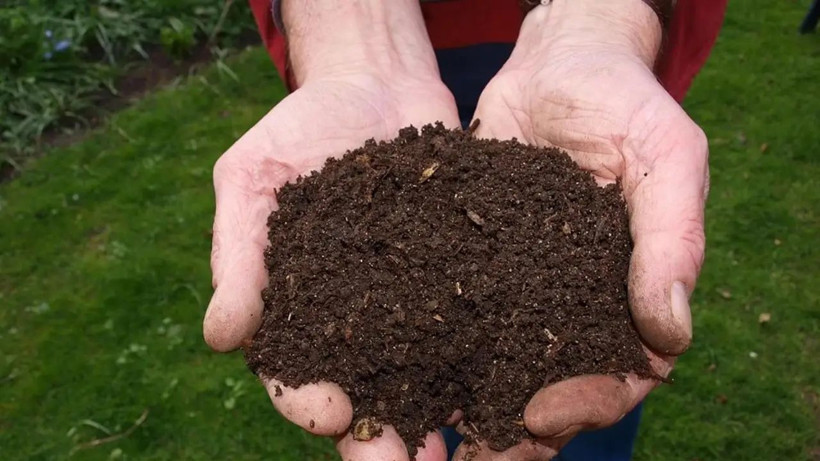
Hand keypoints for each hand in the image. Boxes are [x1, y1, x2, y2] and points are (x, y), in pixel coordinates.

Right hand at [203, 1, 457, 459]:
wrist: (374, 82)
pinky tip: (517, 383)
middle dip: (381, 435)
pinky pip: (479, 323)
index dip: (307, 400)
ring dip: (442, 416)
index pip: (295, 373)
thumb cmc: (299, 128)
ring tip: (465, 448)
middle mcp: (358, 320)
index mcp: (299, 311)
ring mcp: (415, 303)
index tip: (329, 412)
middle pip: (367, 393)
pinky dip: (495, 357)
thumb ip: (239, 254)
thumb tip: (220, 338)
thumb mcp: (253, 178)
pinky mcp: (464, 278)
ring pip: (428, 375)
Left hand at [461, 1, 707, 458]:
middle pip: (553, 389)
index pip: (621, 373)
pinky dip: (430, 352)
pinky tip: (395, 374)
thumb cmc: (623, 102)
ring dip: (467, 408)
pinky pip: (453, 318)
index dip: (589, 404)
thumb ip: (672, 240)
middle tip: (471, 456)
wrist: (554, 64)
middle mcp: (573, 304)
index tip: (544, 416)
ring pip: (498, 367)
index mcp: (630, 294)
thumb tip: (672, 333)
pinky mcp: (472, 266)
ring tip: (426, 438)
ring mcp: (521, 290)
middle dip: (518, 431)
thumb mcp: (665, 157)